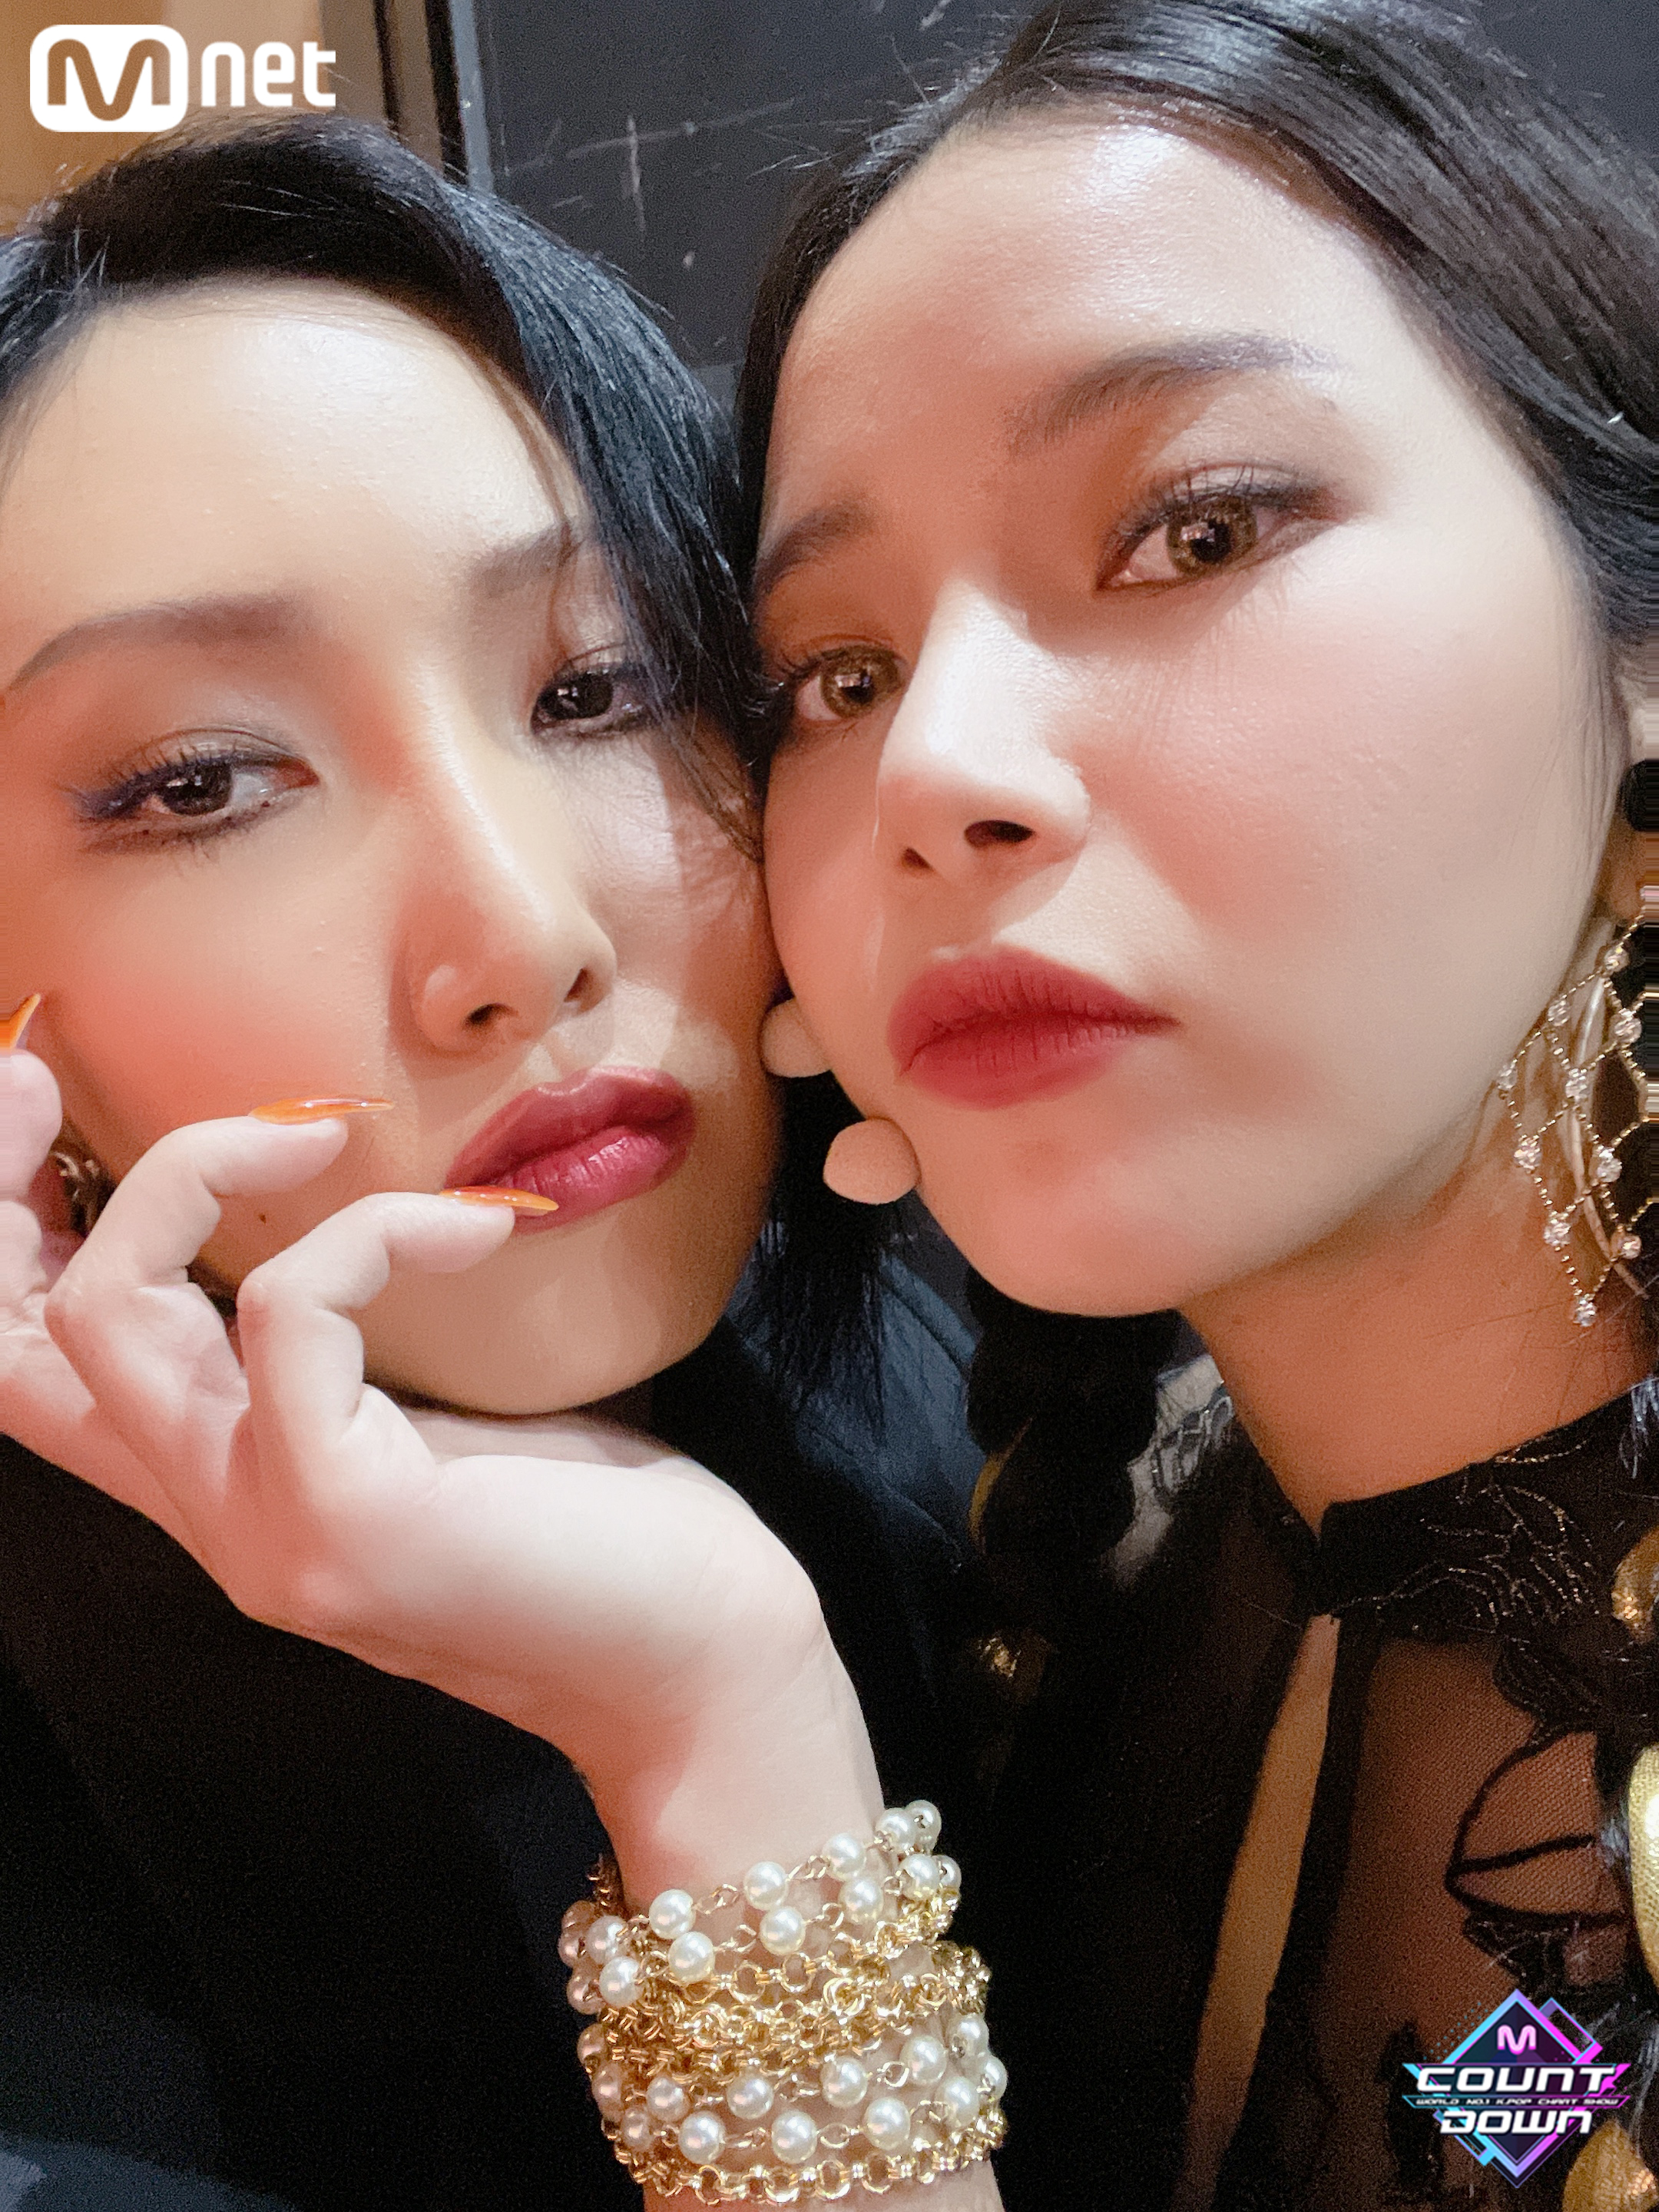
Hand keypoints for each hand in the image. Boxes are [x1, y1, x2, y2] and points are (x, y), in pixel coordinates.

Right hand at [0, 1052, 881, 1894]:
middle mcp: (212, 1513)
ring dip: (193, 1172)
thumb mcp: (441, 1416)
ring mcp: (261, 1527)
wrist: (703, 1667)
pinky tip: (482, 1230)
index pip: (34, 1371)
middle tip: (44, 1070)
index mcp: (229, 1483)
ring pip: (104, 1312)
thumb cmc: (600, 1526)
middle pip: (11, 1343)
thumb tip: (328, 1202)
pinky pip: (291, 1312)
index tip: (34, 1099)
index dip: (0, 1236)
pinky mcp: (337, 1517)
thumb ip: (347, 1351)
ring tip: (315, 1133)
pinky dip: (375, 1232)